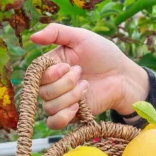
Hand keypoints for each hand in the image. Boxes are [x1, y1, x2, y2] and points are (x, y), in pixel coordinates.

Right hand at [30, 23, 149, 129]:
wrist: (123, 76)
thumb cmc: (104, 54)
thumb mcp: (81, 37)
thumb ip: (57, 32)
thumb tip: (32, 37)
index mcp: (52, 66)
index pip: (35, 74)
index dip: (50, 73)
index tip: (67, 66)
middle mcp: (53, 84)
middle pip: (42, 91)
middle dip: (65, 83)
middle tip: (82, 72)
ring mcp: (62, 101)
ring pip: (49, 107)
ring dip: (70, 96)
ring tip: (86, 85)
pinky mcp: (72, 115)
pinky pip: (54, 122)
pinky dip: (63, 116)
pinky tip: (77, 106)